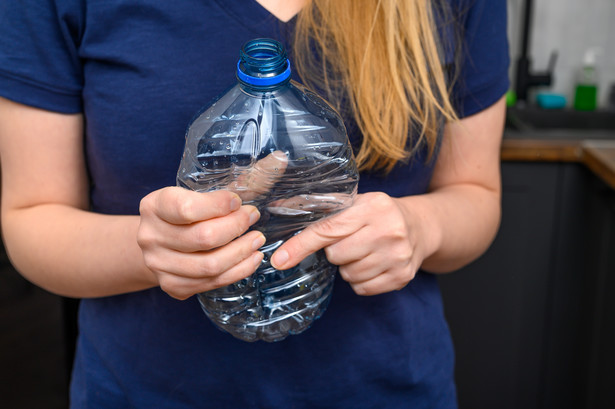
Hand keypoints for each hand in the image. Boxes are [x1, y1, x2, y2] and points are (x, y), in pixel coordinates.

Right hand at [137, 187, 265, 299]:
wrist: (161, 242)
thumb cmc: (189, 210)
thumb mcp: (206, 189)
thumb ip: (244, 177)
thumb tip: (281, 158)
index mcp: (154, 205)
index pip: (187, 208)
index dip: (219, 205)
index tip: (239, 201)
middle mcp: (149, 236)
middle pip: (203, 238)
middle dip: (236, 227)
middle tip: (254, 218)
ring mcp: (158, 265)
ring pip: (209, 265)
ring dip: (241, 253)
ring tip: (258, 240)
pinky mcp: (171, 286)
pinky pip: (211, 283)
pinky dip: (237, 271)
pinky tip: (251, 259)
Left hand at [270, 192, 427, 295]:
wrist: (420, 227)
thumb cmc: (378, 214)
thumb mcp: (355, 202)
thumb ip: (319, 207)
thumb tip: (275, 208)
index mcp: (373, 207)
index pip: (328, 230)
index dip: (300, 245)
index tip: (279, 260)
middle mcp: (389, 230)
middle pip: (336, 256)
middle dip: (335, 252)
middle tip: (350, 241)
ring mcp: (398, 256)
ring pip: (348, 274)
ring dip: (348, 266)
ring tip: (364, 251)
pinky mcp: (402, 276)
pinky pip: (362, 288)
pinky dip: (361, 280)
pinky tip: (372, 264)